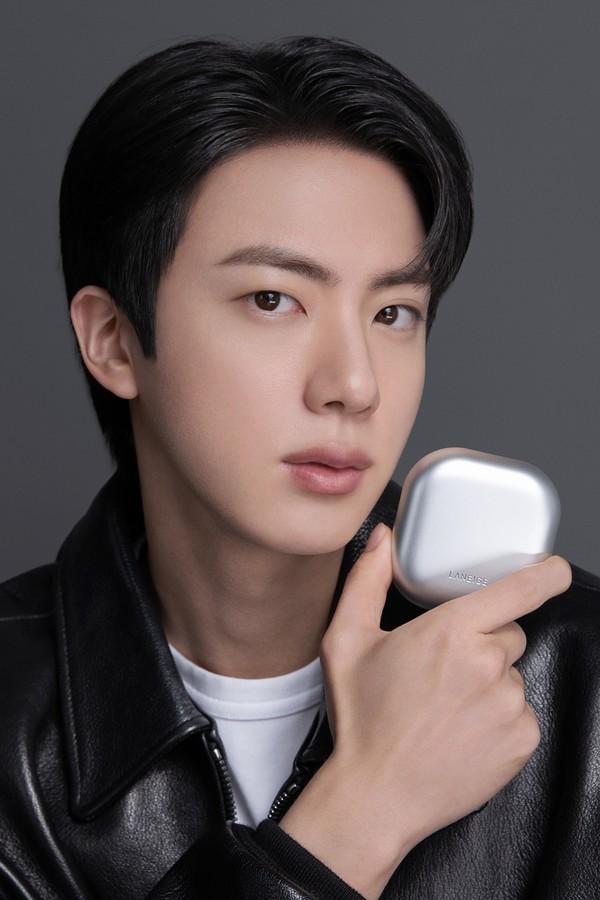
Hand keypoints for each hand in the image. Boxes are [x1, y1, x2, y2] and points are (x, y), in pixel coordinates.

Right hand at [279, 524, 570, 897]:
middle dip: (483, 642)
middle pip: (509, 634)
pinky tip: (462, 731)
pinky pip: (520, 713)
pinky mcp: (522, 740)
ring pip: (511, 675)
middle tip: (443, 671)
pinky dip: (498, 718)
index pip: (520, 589)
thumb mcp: (347, 641)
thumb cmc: (363, 720)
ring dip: (488, 683)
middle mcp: (488, 664)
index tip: (554, 569)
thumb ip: (366, 581)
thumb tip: (382, 540)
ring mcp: (509, 704)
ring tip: (446, 708)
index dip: (545, 573)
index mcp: (451, 631)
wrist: (377, 795)